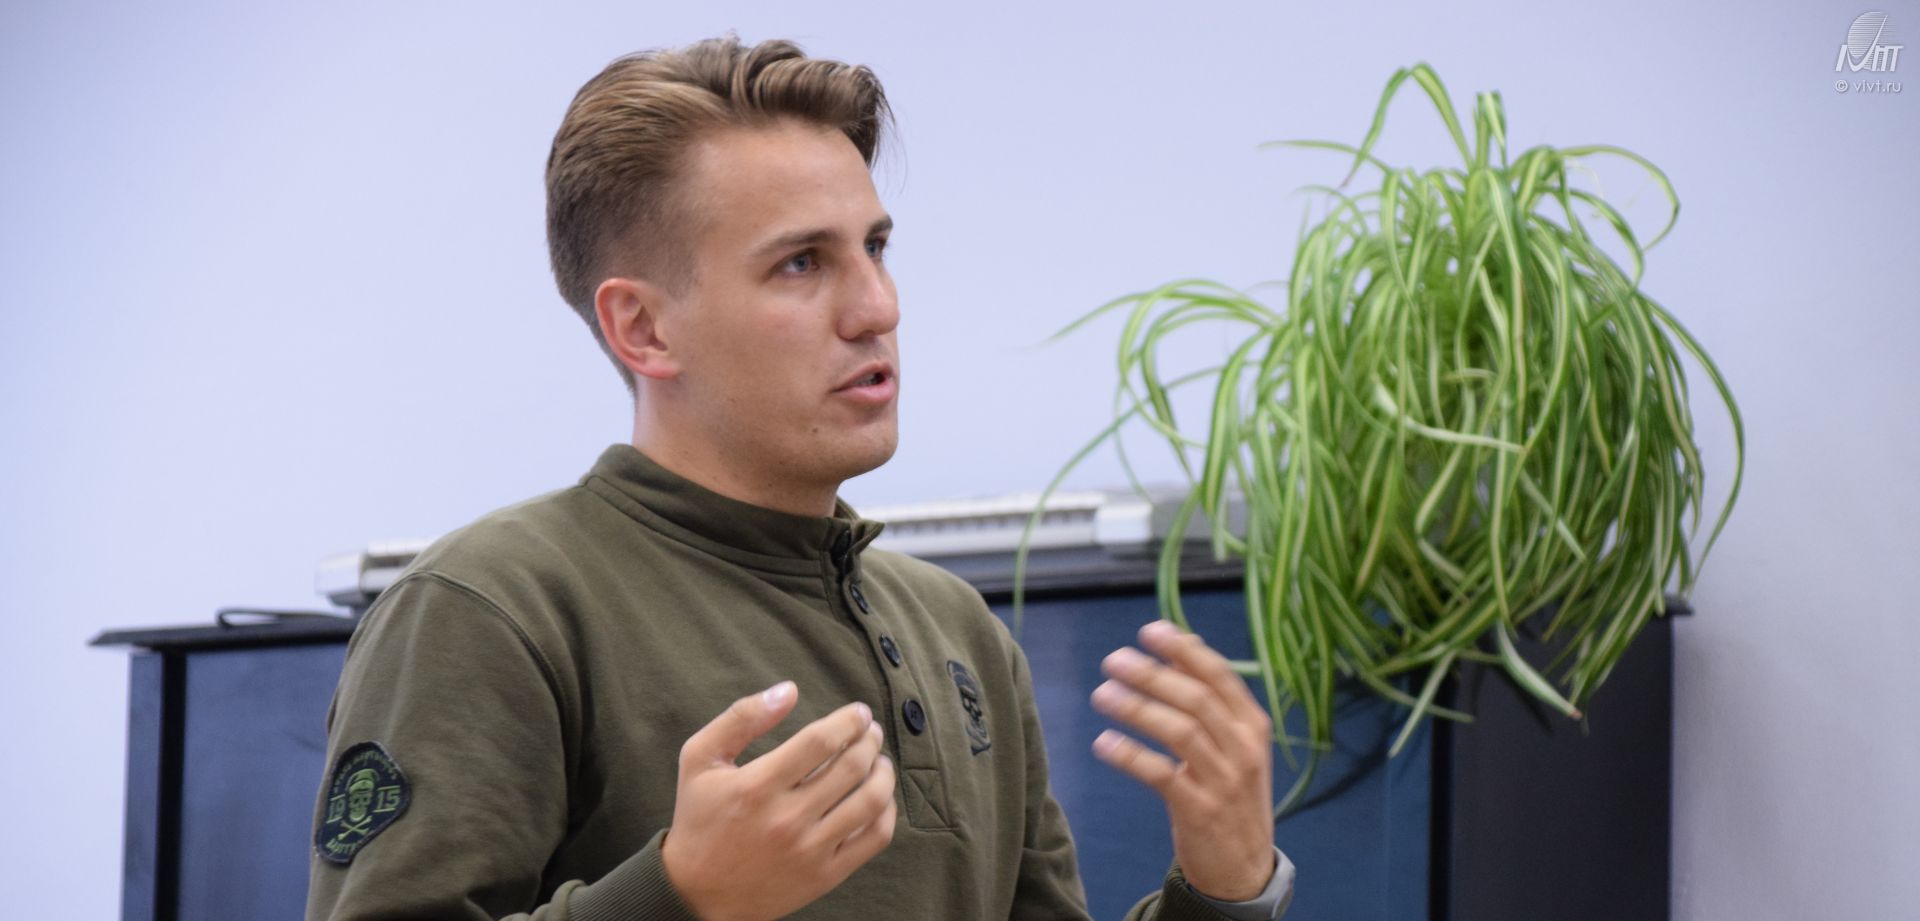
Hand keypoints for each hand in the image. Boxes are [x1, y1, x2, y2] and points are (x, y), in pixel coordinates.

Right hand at [661, 682, 897, 920]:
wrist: (697, 895)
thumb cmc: (699, 820)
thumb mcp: (700, 759)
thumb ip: (741, 718)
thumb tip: (789, 690)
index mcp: (757, 786)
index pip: (820, 741)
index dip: (848, 720)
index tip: (859, 712)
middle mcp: (786, 819)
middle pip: (851, 767)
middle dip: (870, 740)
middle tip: (871, 731)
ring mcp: (809, 850)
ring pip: (870, 801)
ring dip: (884, 772)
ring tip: (880, 760)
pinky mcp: (825, 876)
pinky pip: (875, 839)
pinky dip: (887, 812)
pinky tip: (880, 797)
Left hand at [1091, 621, 1275, 901]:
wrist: (1245, 869)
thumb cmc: (1230, 795)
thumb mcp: (1235, 746)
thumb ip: (1212, 701)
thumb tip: (1181, 651)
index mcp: (1253, 726)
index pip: (1219, 676)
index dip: (1184, 650)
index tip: (1149, 630)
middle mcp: (1244, 749)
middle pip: (1196, 699)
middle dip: (1152, 674)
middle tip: (1113, 659)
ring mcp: (1224, 781)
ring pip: (1180, 732)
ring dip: (1137, 708)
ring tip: (1102, 694)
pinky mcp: (1200, 811)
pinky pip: (1161, 775)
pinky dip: (1130, 755)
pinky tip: (1103, 742)